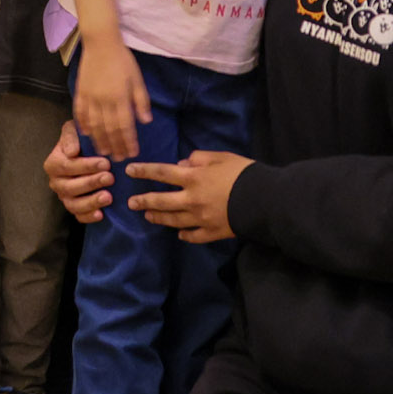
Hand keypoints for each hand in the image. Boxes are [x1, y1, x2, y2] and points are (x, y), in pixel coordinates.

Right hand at [44, 121, 114, 223]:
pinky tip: (101, 214)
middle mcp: (56, 182)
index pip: (68, 166)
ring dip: (91, 202)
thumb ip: (70, 136)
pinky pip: (78, 216)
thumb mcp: (73, 130)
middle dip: (91, 183)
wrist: (88, 153)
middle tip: (110, 178)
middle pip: (70, 187)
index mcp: (53, 164)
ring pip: (73, 204)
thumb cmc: (81, 140)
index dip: (86, 166)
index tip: (106, 163)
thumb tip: (71, 151)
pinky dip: (88, 217)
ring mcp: (64, 197)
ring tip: (108, 197)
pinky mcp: (74, 208)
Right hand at [73, 40, 152, 162]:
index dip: (128, 142)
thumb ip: (141, 102)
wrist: (101, 43)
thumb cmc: (123, 60)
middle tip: (118, 159)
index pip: (125, 126)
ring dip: (99, 140)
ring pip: (94, 125)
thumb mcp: (138, 80)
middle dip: (115, 146)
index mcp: (120, 98)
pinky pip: (80, 113)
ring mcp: (90, 97)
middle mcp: (104, 101)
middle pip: (109, 129)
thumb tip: (146, 122)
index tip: (132, 153)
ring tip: (103, 152)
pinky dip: (83, 125)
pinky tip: (86, 134)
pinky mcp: (80, 93)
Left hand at [126, 150, 252, 242]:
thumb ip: (199, 158)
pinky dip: (185, 235)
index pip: (161, 173)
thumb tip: (182, 164)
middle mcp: (191, 200)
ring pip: (174, 220)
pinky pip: (194, 236)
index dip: (144, 171)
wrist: (263, 200)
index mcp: (193, 178)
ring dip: (159, 218)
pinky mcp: (212, 232)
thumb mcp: (221, 157)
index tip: (129, 171)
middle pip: (161, 201)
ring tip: (149, 217)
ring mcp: (200, 219)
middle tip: (131, 203)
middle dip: (144, 202)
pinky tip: (179, 234)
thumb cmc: (242, 173)